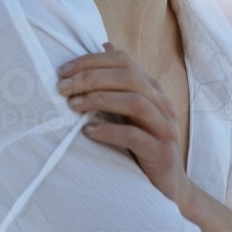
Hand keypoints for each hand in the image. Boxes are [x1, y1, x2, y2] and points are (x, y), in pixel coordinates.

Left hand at [57, 43, 193, 212]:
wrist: (168, 187)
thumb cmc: (143, 145)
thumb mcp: (130, 110)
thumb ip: (118, 82)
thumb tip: (104, 44)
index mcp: (153, 89)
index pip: (124, 61)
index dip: (92, 61)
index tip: (64, 70)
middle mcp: (162, 103)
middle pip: (128, 77)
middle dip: (91, 78)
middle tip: (62, 88)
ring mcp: (165, 127)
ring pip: (134, 101)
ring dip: (99, 100)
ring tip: (73, 106)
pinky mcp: (162, 152)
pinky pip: (135, 136)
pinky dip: (109, 131)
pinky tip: (89, 132)